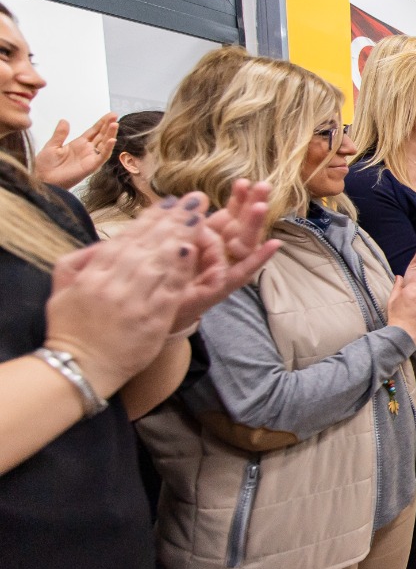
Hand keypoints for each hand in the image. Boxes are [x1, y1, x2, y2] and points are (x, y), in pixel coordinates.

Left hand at [35, 114, 116, 189]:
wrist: (43, 178)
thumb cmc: (45, 165)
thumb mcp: (52, 146)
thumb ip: (60, 134)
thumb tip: (64, 120)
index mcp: (78, 144)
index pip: (94, 131)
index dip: (101, 123)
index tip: (110, 115)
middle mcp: (87, 150)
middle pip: (101, 136)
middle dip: (108, 126)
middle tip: (115, 116)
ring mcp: (90, 158)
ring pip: (104, 144)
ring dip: (110, 135)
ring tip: (115, 124)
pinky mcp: (91, 166)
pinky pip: (102, 157)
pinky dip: (108, 149)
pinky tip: (111, 140)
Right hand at [45, 197, 206, 396]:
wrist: (80, 368)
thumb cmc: (70, 330)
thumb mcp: (62, 290)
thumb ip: (80, 261)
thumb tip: (102, 243)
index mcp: (93, 273)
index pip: (126, 238)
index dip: (151, 218)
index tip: (170, 201)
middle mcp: (114, 283)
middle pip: (148, 244)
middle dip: (174, 219)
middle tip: (197, 200)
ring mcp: (134, 301)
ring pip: (160, 262)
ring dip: (182, 237)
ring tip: (202, 217)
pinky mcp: (152, 319)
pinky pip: (170, 289)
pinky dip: (181, 270)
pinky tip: (193, 252)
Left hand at [170, 180, 281, 331]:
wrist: (155, 306)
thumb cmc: (168, 271)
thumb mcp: (173, 239)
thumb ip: (186, 222)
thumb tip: (194, 200)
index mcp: (212, 237)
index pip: (229, 214)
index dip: (237, 199)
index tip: (243, 182)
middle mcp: (223, 251)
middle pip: (241, 225)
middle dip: (252, 205)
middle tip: (264, 186)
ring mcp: (226, 268)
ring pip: (244, 243)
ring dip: (255, 224)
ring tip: (262, 207)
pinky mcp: (223, 285)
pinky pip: (244, 271)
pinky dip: (259, 258)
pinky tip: (274, 244)